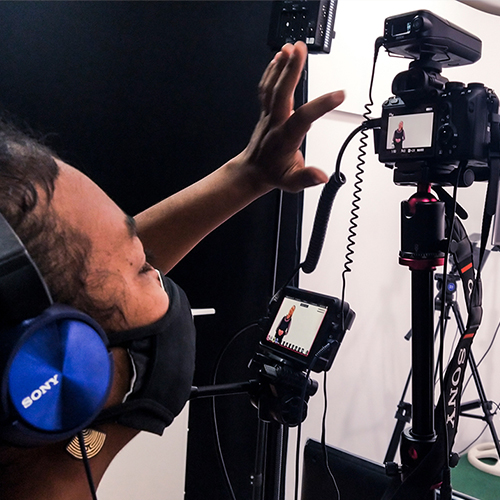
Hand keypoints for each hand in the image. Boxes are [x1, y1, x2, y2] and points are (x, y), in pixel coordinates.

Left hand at [241, 41, 343, 192]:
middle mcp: (275, 123)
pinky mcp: (266, 111)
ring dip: (282, 65)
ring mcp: (269, 115)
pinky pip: (267, 88)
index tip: (339, 95)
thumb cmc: (273, 174)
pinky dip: (272, 70)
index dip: (321, 106)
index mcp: (285, 138)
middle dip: (292, 70)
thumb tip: (322, 176)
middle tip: (301, 50)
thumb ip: (306, 178)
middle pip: (282, 93)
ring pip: (273, 86)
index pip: (303, 118)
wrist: (252, 171)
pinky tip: (278, 57)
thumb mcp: (292, 183)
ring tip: (291, 47)